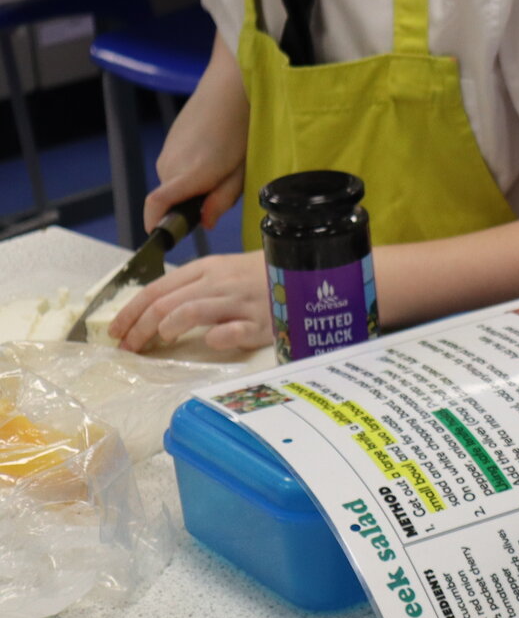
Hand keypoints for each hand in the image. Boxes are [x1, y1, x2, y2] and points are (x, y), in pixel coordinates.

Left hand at [109, 252, 270, 353]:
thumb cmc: (257, 275)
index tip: (115, 333)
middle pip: (167, 303)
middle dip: (140, 328)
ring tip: (160, 343)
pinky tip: (212, 342)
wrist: (303, 272)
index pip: (156, 289)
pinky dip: (220, 337)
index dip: (130, 312)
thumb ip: (189, 288)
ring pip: (194, 310)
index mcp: (205, 269)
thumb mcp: (220, 272)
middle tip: (128, 349)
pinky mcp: (262, 322)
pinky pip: (236, 330)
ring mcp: (240, 302)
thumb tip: (150, 311)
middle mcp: (219, 283)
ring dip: (169, 327)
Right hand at [147, 123, 245, 232]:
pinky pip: (176, 169)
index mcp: (189, 175)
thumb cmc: (241, 129)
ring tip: (224, 166)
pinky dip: (192, 172)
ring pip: (176, 184)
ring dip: (195, 187)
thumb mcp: (240, 171)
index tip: (163, 237)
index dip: (156, 225)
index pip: (156, 206)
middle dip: (193, 205)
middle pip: (172, 200)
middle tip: (225, 188)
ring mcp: (167, 153)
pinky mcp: (169, 144)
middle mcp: (170, 166)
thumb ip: (221, 199)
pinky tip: (215, 154)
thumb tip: (205, 223)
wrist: (229, 90)